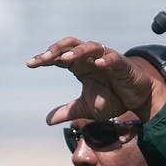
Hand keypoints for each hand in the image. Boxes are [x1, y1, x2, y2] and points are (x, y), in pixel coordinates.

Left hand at [26, 38, 165, 124]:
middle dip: (56, 50)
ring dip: (77, 52)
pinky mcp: (122, 63)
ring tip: (65, 59)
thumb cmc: (112, 99)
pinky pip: (113, 58)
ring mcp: (106, 58)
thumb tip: (47, 120)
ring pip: (90, 46)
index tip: (29, 64)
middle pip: (70, 45)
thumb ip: (67, 111)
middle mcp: (90, 59)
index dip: (44, 59)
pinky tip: (98, 64)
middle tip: (42, 59)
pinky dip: (106, 59)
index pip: (59, 58)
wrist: (136, 100)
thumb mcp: (85, 108)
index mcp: (80, 66)